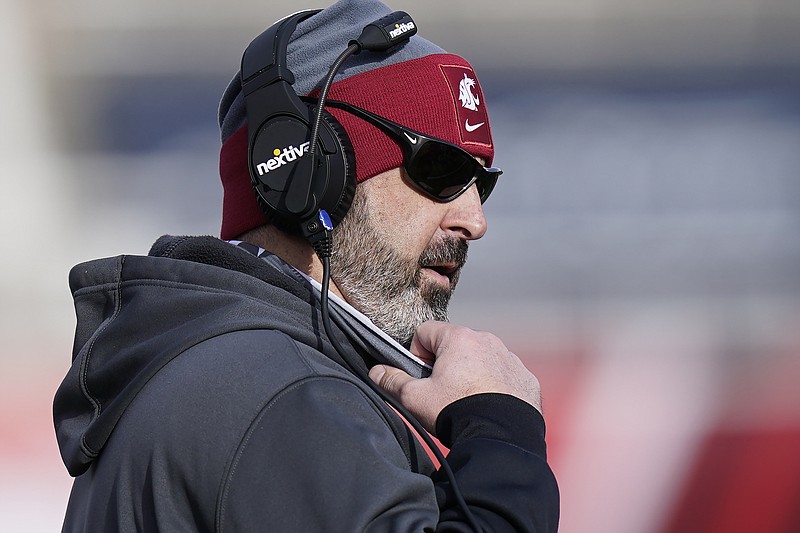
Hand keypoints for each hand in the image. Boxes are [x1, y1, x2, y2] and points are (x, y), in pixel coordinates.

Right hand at [368, 321, 541, 433]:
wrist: (501, 437)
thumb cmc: (456, 411)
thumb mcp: (415, 398)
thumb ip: (392, 381)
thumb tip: (376, 371)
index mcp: (458, 338)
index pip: (426, 332)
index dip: (417, 354)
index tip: (421, 377)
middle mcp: (487, 340)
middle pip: (455, 345)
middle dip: (446, 364)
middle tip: (442, 393)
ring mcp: (510, 358)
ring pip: (481, 359)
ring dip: (472, 373)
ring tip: (467, 402)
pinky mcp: (525, 377)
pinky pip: (504, 375)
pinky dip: (496, 386)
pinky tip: (489, 407)